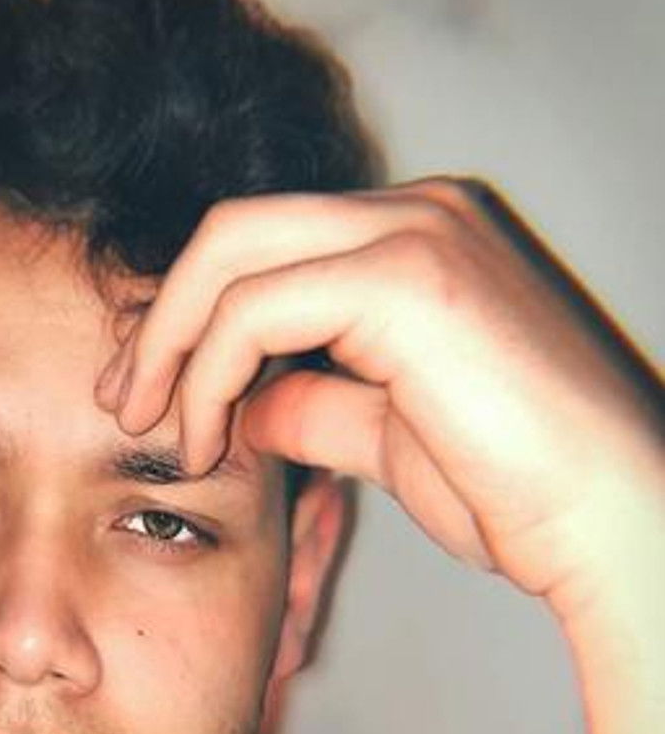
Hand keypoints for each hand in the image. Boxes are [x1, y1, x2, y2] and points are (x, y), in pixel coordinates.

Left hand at [95, 177, 663, 609]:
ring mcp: (415, 233)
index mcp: (421, 239)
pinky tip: (207, 440)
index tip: (157, 391)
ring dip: (170, 344)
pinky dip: (207, 373)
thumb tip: (240, 403)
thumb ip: (313, 401)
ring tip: (151, 428)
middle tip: (126, 400)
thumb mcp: (388, 435)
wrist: (606, 521)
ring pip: (230, 253)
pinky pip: (255, 308)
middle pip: (235, 229)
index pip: (272, 247)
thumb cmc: (517, 489)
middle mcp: (418, 213)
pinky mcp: (407, 276)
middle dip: (161, 316)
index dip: (196, 314)